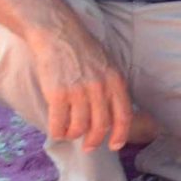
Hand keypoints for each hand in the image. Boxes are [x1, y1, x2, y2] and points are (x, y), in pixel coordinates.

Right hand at [34, 12, 133, 150]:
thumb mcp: (108, 65)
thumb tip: (112, 114)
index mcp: (116, 81)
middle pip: (101, 126)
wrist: (57, 34)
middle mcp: (100, 88)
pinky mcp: (58, 94)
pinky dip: (58, 131)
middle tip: (89, 146)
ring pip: (80, 127)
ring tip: (70, 133)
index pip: (123, 115)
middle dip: (95, 140)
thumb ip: (111, 87)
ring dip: (74, 135)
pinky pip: (59, 123)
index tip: (115, 145)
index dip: (120, 134)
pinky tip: (56, 130)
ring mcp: (79, 92)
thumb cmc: (82, 49)